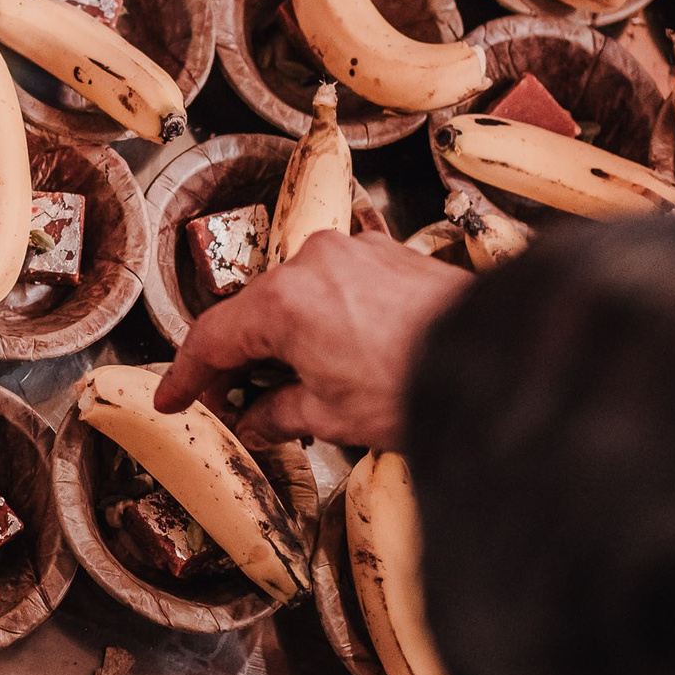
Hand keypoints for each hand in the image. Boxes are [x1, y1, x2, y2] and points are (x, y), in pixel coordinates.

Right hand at [153, 230, 468, 451]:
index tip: (173, 398)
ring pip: (298, 297)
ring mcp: (354, 252)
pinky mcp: (389, 254)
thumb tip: (256, 422)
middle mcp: (312, 263)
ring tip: (302, 387)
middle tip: (235, 403)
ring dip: (289, 339)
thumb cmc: (420, 382)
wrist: (501, 360)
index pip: (212, 338)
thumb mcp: (333, 417)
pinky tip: (341, 357)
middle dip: (243, 361)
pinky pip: (338, 285)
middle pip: (254, 314)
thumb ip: (279, 415)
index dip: (186, 376)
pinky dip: (327, 320)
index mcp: (284, 302)